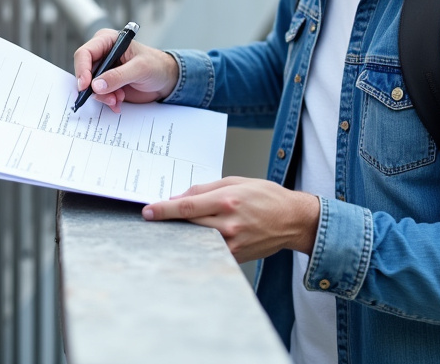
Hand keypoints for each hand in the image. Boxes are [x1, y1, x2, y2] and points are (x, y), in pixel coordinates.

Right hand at [73, 29, 179, 111]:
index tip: (86, 86)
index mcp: (107, 41)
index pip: (85, 53)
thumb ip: (118, 76)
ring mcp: (104, 70)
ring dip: (103, 96)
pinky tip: (119, 102)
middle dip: (95, 88)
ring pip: (91, 86)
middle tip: (109, 97)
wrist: (165, 80)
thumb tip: (96, 85)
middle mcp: (102, 54)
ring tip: (118, 98)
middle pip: (85, 72)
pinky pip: (99, 95)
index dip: (82, 69)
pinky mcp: (107, 84)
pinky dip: (108, 101)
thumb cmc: (156, 65)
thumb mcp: (140, 69)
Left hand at [141, 177, 320, 262]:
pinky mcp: (237, 256)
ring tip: (174, 227)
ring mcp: (233, 243)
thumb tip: (179, 198)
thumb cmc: (266, 197)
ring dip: (183, 233)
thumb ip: (205, 189)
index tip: (147, 211)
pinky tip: (197, 237)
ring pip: (197, 239)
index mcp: (227, 201)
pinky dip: (200, 243)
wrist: (292, 220)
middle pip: (188, 225)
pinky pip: (211, 249)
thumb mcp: (236, 182)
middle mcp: (229, 223)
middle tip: (155, 217)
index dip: (163, 210)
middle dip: (169, 221)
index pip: (186, 207)